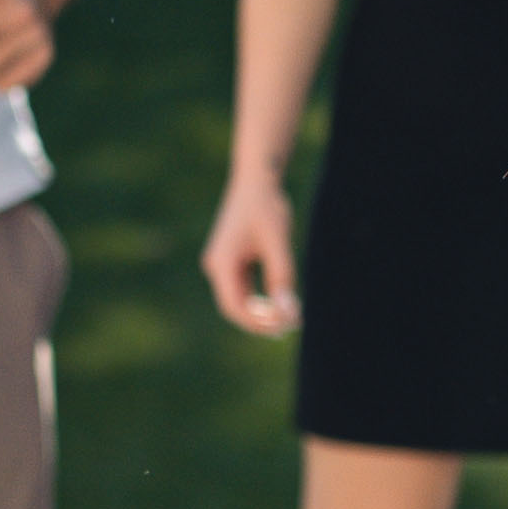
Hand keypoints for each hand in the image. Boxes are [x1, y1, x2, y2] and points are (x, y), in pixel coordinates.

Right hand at [202, 171, 299, 334]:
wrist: (257, 180)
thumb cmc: (267, 208)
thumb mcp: (278, 243)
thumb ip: (282, 277)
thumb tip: (288, 312)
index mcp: (221, 263)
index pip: (234, 307)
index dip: (257, 323)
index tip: (284, 327)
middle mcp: (217, 266)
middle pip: (234, 307)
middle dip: (260, 321)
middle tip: (290, 328)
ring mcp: (222, 263)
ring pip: (239, 299)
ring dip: (262, 312)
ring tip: (290, 320)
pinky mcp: (232, 260)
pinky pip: (244, 288)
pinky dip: (260, 298)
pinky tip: (281, 302)